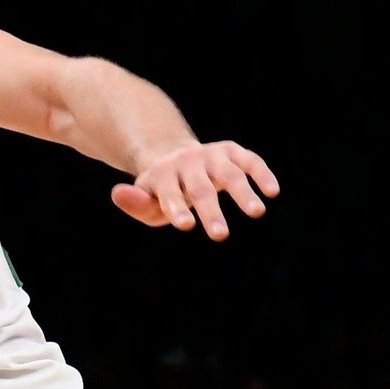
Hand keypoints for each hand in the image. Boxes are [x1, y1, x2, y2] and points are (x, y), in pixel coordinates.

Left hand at [111, 140, 278, 240]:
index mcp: (163, 176)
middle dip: (210, 211)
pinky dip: (261, 173)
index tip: (185, 225)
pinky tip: (272, 191)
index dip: (176, 208)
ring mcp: (212, 156)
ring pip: (229, 174)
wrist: (176, 158)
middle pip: (199, 189)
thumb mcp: (147, 201)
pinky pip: (250, 161)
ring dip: (242, 192)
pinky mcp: (233, 152)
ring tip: (256, 213)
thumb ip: (136, 203)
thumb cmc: (163, 192)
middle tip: (220, 236)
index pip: (169, 194)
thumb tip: (117, 193)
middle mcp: (188, 163)